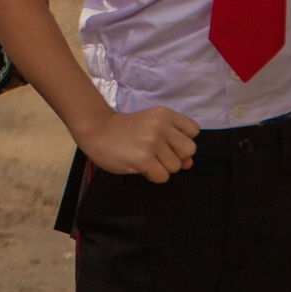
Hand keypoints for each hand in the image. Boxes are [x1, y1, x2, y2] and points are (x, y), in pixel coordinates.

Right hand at [78, 104, 200, 182]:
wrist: (97, 131)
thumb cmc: (127, 131)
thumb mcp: (152, 128)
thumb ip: (174, 143)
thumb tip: (189, 163)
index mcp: (164, 114)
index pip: (193, 130)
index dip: (182, 140)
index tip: (166, 140)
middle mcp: (160, 126)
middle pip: (189, 149)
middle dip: (176, 156)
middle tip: (157, 152)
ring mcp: (152, 142)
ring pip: (176, 166)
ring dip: (162, 167)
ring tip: (145, 157)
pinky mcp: (143, 159)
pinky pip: (163, 177)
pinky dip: (153, 175)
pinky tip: (140, 166)